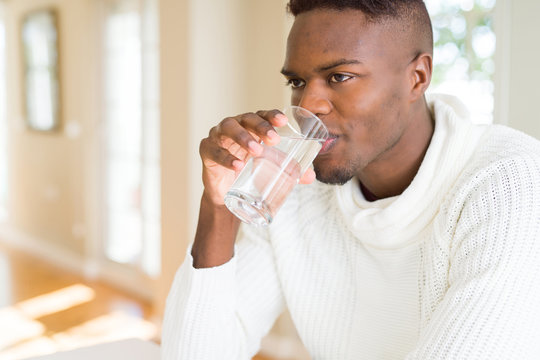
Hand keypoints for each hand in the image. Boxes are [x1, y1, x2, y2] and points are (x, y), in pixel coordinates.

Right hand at [199, 110, 315, 204]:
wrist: (226, 192)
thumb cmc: (248, 170)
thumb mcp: (270, 168)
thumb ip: (289, 170)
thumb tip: (310, 176)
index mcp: (250, 126)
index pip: (262, 115)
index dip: (271, 116)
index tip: (283, 121)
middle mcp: (234, 126)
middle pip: (246, 119)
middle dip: (260, 126)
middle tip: (274, 139)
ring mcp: (218, 136)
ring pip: (228, 129)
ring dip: (243, 138)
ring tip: (257, 150)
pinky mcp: (206, 151)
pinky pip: (214, 151)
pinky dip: (225, 158)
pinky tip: (237, 166)